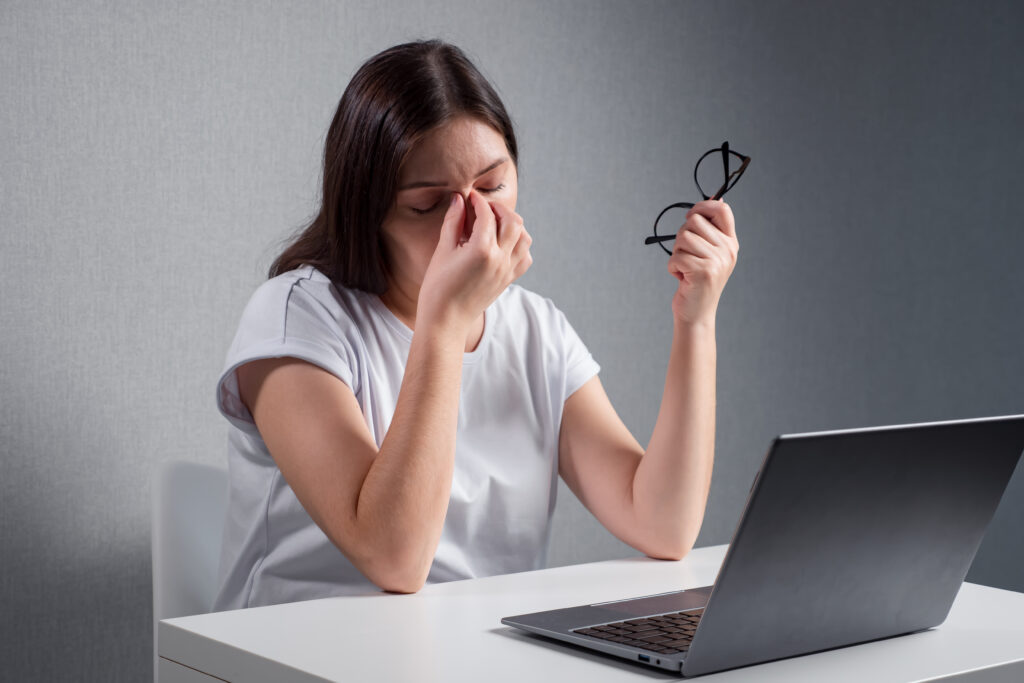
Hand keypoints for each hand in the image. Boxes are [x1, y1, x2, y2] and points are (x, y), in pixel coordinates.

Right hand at [417, 190, 532, 332]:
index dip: (478, 201)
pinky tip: (504, 243)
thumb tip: (458, 199)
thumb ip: (453, 222)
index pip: (487, 215)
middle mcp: (500, 259)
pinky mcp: (508, 280)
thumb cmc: (438, 287)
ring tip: (496, 222)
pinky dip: (519, 245)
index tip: (470, 196)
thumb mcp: (443, 251)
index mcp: (482, 250)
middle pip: (513, 222)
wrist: (446, 320)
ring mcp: (507, 271)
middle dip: (500, 208)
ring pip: (525, 238)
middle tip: (484, 206)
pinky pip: (525, 258)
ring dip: (514, 225)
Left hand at [667, 199, 737, 325]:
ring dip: (677, 253)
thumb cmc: (696, 281)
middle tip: (686, 254)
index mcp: (730, 242)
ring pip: (683, 238)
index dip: (703, 207)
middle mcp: (727, 250)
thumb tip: (709, 202)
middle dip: (682, 236)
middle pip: (694, 221)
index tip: (691, 216)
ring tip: (685, 267)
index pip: (722, 209)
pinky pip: (676, 257)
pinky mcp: (703, 272)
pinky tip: (682, 277)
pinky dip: (672, 267)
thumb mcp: (709, 254)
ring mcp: (717, 261)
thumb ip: (709, 231)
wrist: (696, 313)